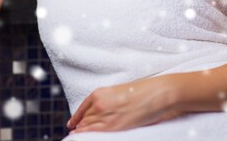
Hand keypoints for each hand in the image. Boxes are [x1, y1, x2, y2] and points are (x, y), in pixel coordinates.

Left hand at [67, 74, 184, 133]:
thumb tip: (102, 110)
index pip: (83, 107)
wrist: (154, 94)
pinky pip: (94, 132)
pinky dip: (86, 134)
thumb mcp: (119, 92)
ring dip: (81, 130)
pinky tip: (81, 137)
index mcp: (100, 93)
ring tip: (76, 136)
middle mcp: (99, 104)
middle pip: (84, 118)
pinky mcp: (114, 127)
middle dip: (79, 124)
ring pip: (87, 126)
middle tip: (74, 131)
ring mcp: (106, 116)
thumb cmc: (140, 91)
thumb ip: (108, 100)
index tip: (72, 123)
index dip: (76, 116)